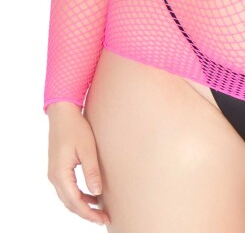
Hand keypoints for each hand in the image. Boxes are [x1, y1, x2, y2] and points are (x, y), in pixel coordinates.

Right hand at [47, 102, 109, 225]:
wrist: (63, 113)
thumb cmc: (76, 128)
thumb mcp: (87, 149)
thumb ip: (91, 171)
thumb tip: (97, 193)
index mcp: (60, 174)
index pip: (75, 202)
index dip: (89, 213)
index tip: (103, 219)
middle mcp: (54, 177)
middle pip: (70, 204)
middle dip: (86, 213)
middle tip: (103, 218)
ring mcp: (55, 173)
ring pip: (68, 198)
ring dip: (82, 206)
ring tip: (99, 210)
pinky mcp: (58, 169)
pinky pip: (68, 189)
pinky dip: (79, 196)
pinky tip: (92, 195)